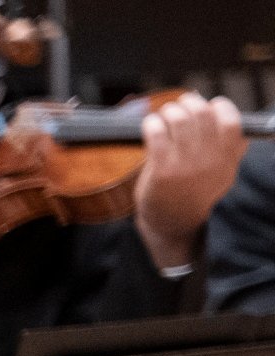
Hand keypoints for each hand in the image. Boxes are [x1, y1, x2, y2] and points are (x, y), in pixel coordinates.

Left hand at [134, 93, 246, 269]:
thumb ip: (225, 145)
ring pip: (179, 119)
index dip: (218, 106)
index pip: (231, 120)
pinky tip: (150, 127)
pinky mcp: (163, 170)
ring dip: (168, 112)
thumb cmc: (194, 193)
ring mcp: (187, 165)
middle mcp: (211, 160)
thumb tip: (219, 109)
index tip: (207, 106)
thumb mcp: (221, 171)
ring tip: (163, 117)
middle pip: (202, 113)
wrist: (175, 225)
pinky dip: (151, 123)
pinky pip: (156, 132)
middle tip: (179, 108)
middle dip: (188, 103)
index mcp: (228, 158)